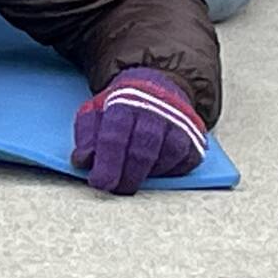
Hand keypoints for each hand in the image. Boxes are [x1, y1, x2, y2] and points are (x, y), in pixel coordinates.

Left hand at [71, 67, 207, 194]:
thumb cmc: (122, 105)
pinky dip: (168, 172)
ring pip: (165, 158)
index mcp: (125, 103)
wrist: (156, 87)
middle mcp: (155, 111)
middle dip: (127, 177)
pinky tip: (154, 170)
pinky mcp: (195, 139)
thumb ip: (86, 134)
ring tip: (132, 176)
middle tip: (116, 190)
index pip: (115, 136)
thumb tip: (82, 161)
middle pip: (142, 151)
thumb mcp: (96, 110)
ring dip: (147, 174)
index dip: (107, 163)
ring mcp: (179, 125)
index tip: (99, 182)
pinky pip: (183, 164)